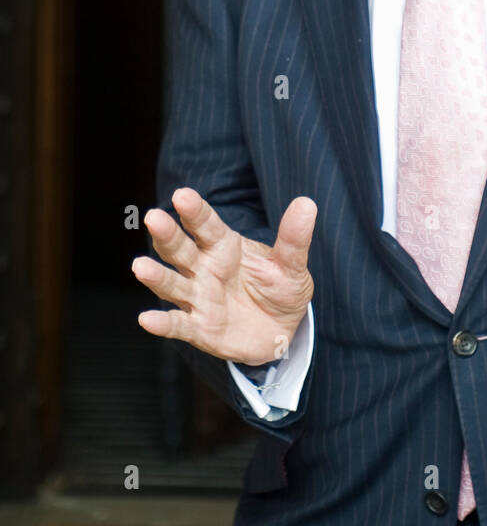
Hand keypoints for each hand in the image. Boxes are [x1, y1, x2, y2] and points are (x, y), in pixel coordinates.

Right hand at [134, 187, 315, 364]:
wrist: (281, 331)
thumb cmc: (281, 289)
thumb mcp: (292, 265)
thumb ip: (293, 238)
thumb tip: (307, 203)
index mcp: (225, 246)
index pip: (206, 224)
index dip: (194, 210)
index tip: (182, 195)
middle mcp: (204, 268)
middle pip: (181, 249)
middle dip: (167, 234)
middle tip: (153, 217)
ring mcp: (199, 298)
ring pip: (173, 284)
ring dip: (157, 276)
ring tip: (139, 266)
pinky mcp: (199, 328)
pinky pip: (178, 325)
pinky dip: (162, 323)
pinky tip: (146, 319)